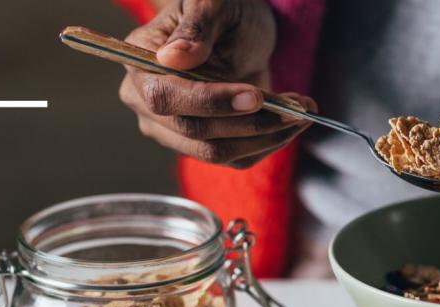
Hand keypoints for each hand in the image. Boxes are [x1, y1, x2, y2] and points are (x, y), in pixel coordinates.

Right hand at [118, 0, 314, 168]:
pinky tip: (291, 123)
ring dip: (266, 137)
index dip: (211, 102)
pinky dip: (270, 144)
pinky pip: (236, 158)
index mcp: (140, 63)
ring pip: (219, 152)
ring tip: (299, 113)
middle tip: (294, 109)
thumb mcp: (212, 3)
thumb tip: (173, 58)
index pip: (166, 97)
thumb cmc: (221, 10)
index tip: (254, 96)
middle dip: (250, 123)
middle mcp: (149, 103)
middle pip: (195, 132)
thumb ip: (196, 28)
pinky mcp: (203, 144)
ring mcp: (174, 129)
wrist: (236, 30)